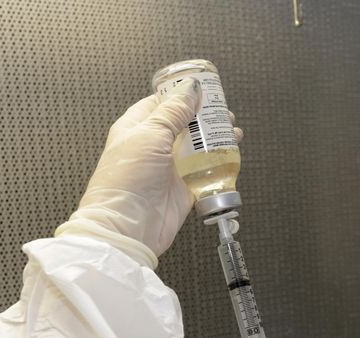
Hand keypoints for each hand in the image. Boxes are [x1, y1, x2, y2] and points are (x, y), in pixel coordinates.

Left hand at [56, 79, 243, 267]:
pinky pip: (206, 170)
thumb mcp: (150, 134)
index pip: (161, 103)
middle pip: (185, 124)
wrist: (130, 226)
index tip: (203, 89)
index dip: (182, 95)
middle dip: (205, 116)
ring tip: (232, 130)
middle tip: (223, 111)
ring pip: (198, 146)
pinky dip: (220, 161)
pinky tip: (232, 152)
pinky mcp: (185, 188)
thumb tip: (190, 89)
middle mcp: (154, 146)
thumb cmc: (127, 179)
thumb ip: (173, 111)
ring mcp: (170, 168)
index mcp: (137, 127)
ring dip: (217, 137)